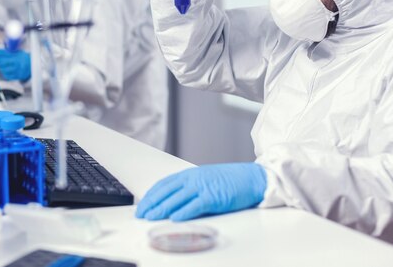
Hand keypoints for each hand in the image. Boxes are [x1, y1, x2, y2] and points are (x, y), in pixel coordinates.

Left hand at [0, 48, 30, 81]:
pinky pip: (7, 76)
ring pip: (3, 70)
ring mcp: (17, 70)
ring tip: (2, 66)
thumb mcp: (17, 52)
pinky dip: (5, 73)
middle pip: (2, 62)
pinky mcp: (18, 76)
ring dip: (1, 68)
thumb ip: (7, 52)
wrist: (34, 66)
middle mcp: (17, 63)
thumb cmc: (24, 58)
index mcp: (17, 56)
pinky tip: (6, 71)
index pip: (3, 54)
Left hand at [136, 163, 266, 221]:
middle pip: (167, 191)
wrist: (251, 178)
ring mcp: (203, 187)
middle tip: (141, 214)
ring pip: (177, 199)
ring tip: (151, 217)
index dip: (151, 195)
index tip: (142, 204)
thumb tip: (174, 202)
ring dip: (162, 209)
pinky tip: (174, 218)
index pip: (165, 184)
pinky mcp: (214, 197)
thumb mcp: (205, 179)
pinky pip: (195, 205)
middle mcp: (194, 179)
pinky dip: (183, 212)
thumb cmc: (230, 180)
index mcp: (190, 174)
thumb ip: (190, 188)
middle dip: (152, 203)